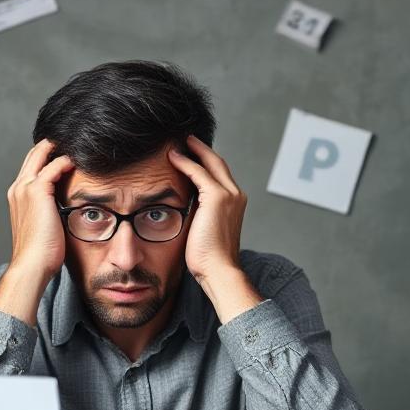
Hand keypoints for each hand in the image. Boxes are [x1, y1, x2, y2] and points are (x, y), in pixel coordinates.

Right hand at [5, 139, 74, 280]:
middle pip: (34, 155)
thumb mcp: (43, 227)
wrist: (32, 265)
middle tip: (73, 141)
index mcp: (17, 197)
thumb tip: (65, 213)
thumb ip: (50, 213)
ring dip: (59, 148)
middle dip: (52, 145)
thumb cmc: (40, 254)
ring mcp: (26, 189)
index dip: (46, 157)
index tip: (65, 153)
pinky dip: (66, 161)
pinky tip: (78, 161)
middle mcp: (18, 189)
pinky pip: (53, 166)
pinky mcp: (37, 191)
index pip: (31, 167)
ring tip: (78, 145)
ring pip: (42, 154)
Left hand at [168, 135, 246, 280]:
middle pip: (218, 163)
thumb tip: (184, 209)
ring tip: (179, 143)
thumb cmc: (209, 259)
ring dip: (194, 151)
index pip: (220, 176)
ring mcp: (229, 195)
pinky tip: (173, 156)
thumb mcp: (204, 231)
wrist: (219, 270)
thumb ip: (199, 215)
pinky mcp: (217, 197)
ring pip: (210, 163)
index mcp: (235, 204)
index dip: (206, 163)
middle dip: (202, 150)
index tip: (192, 155)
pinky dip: (185, 162)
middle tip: (187, 139)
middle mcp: (236, 195)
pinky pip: (198, 172)